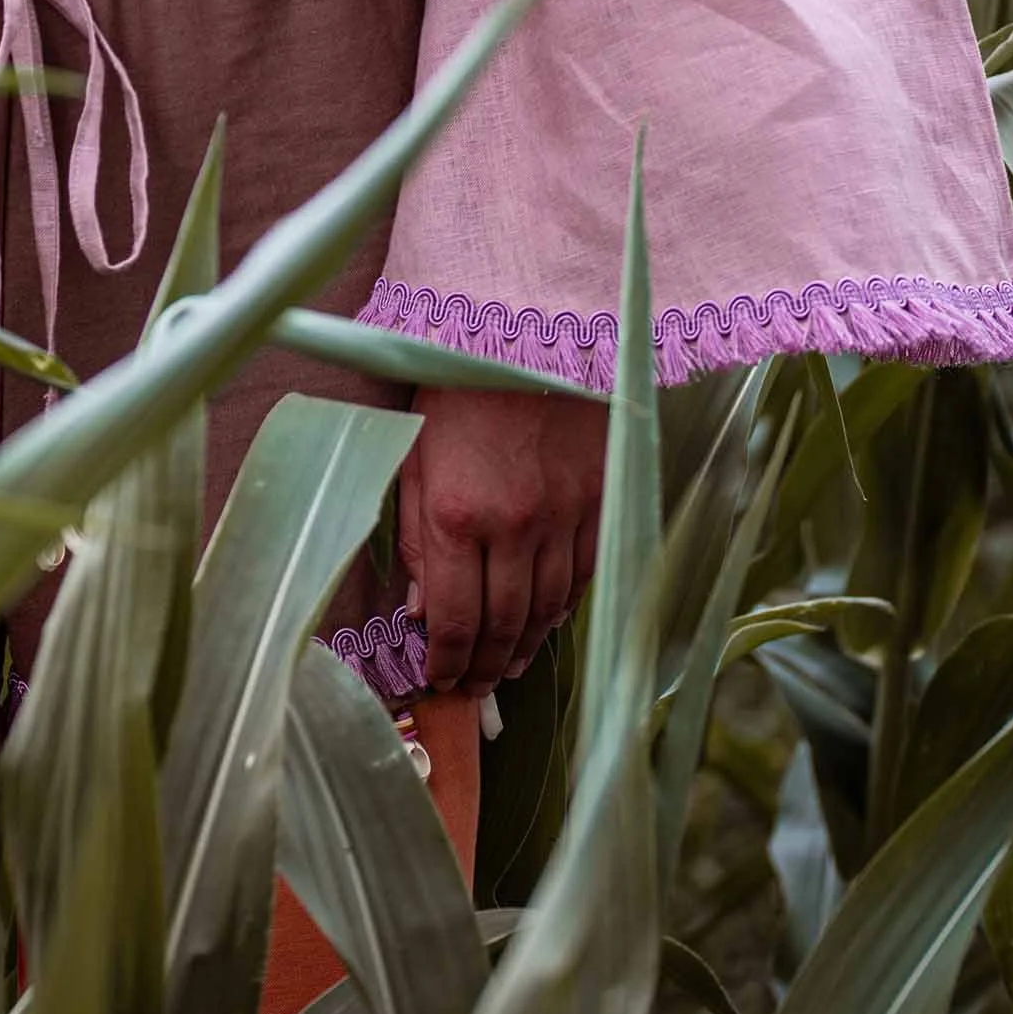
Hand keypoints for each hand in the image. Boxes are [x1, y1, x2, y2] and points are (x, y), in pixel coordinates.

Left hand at [396, 383, 607, 692]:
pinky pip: (583, 575)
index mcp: (456, 512)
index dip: (447, 662)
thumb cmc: (457, 386)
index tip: (439, 681)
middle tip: (472, 686)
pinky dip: (564, 609)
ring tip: (506, 665)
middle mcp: (513, 525)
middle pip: (504, 624)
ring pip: (548, 609)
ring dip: (525, 647)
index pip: (454, 618)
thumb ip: (418, 537)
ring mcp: (563, 516)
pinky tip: (547, 623)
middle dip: (484, 665)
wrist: (527, 326)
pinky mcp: (598, 501)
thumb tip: (419, 610)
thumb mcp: (415, 454)